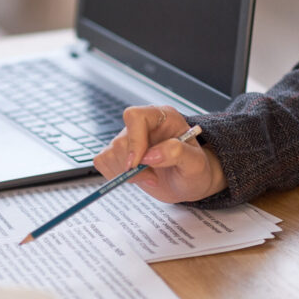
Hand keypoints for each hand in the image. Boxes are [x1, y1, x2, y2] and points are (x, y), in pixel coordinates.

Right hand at [93, 105, 226, 202]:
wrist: (189, 181)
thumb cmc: (195, 169)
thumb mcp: (196, 163)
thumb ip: (176, 153)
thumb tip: (150, 155)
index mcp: (162, 117)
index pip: (135, 117)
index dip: (134, 140)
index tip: (138, 163)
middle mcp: (143, 125)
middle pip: (120, 141)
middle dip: (135, 167)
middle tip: (155, 177)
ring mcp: (128, 139)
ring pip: (110, 153)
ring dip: (128, 174)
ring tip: (151, 177)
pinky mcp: (118, 154)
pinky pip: (102, 162)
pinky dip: (116, 175)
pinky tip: (136, 177)